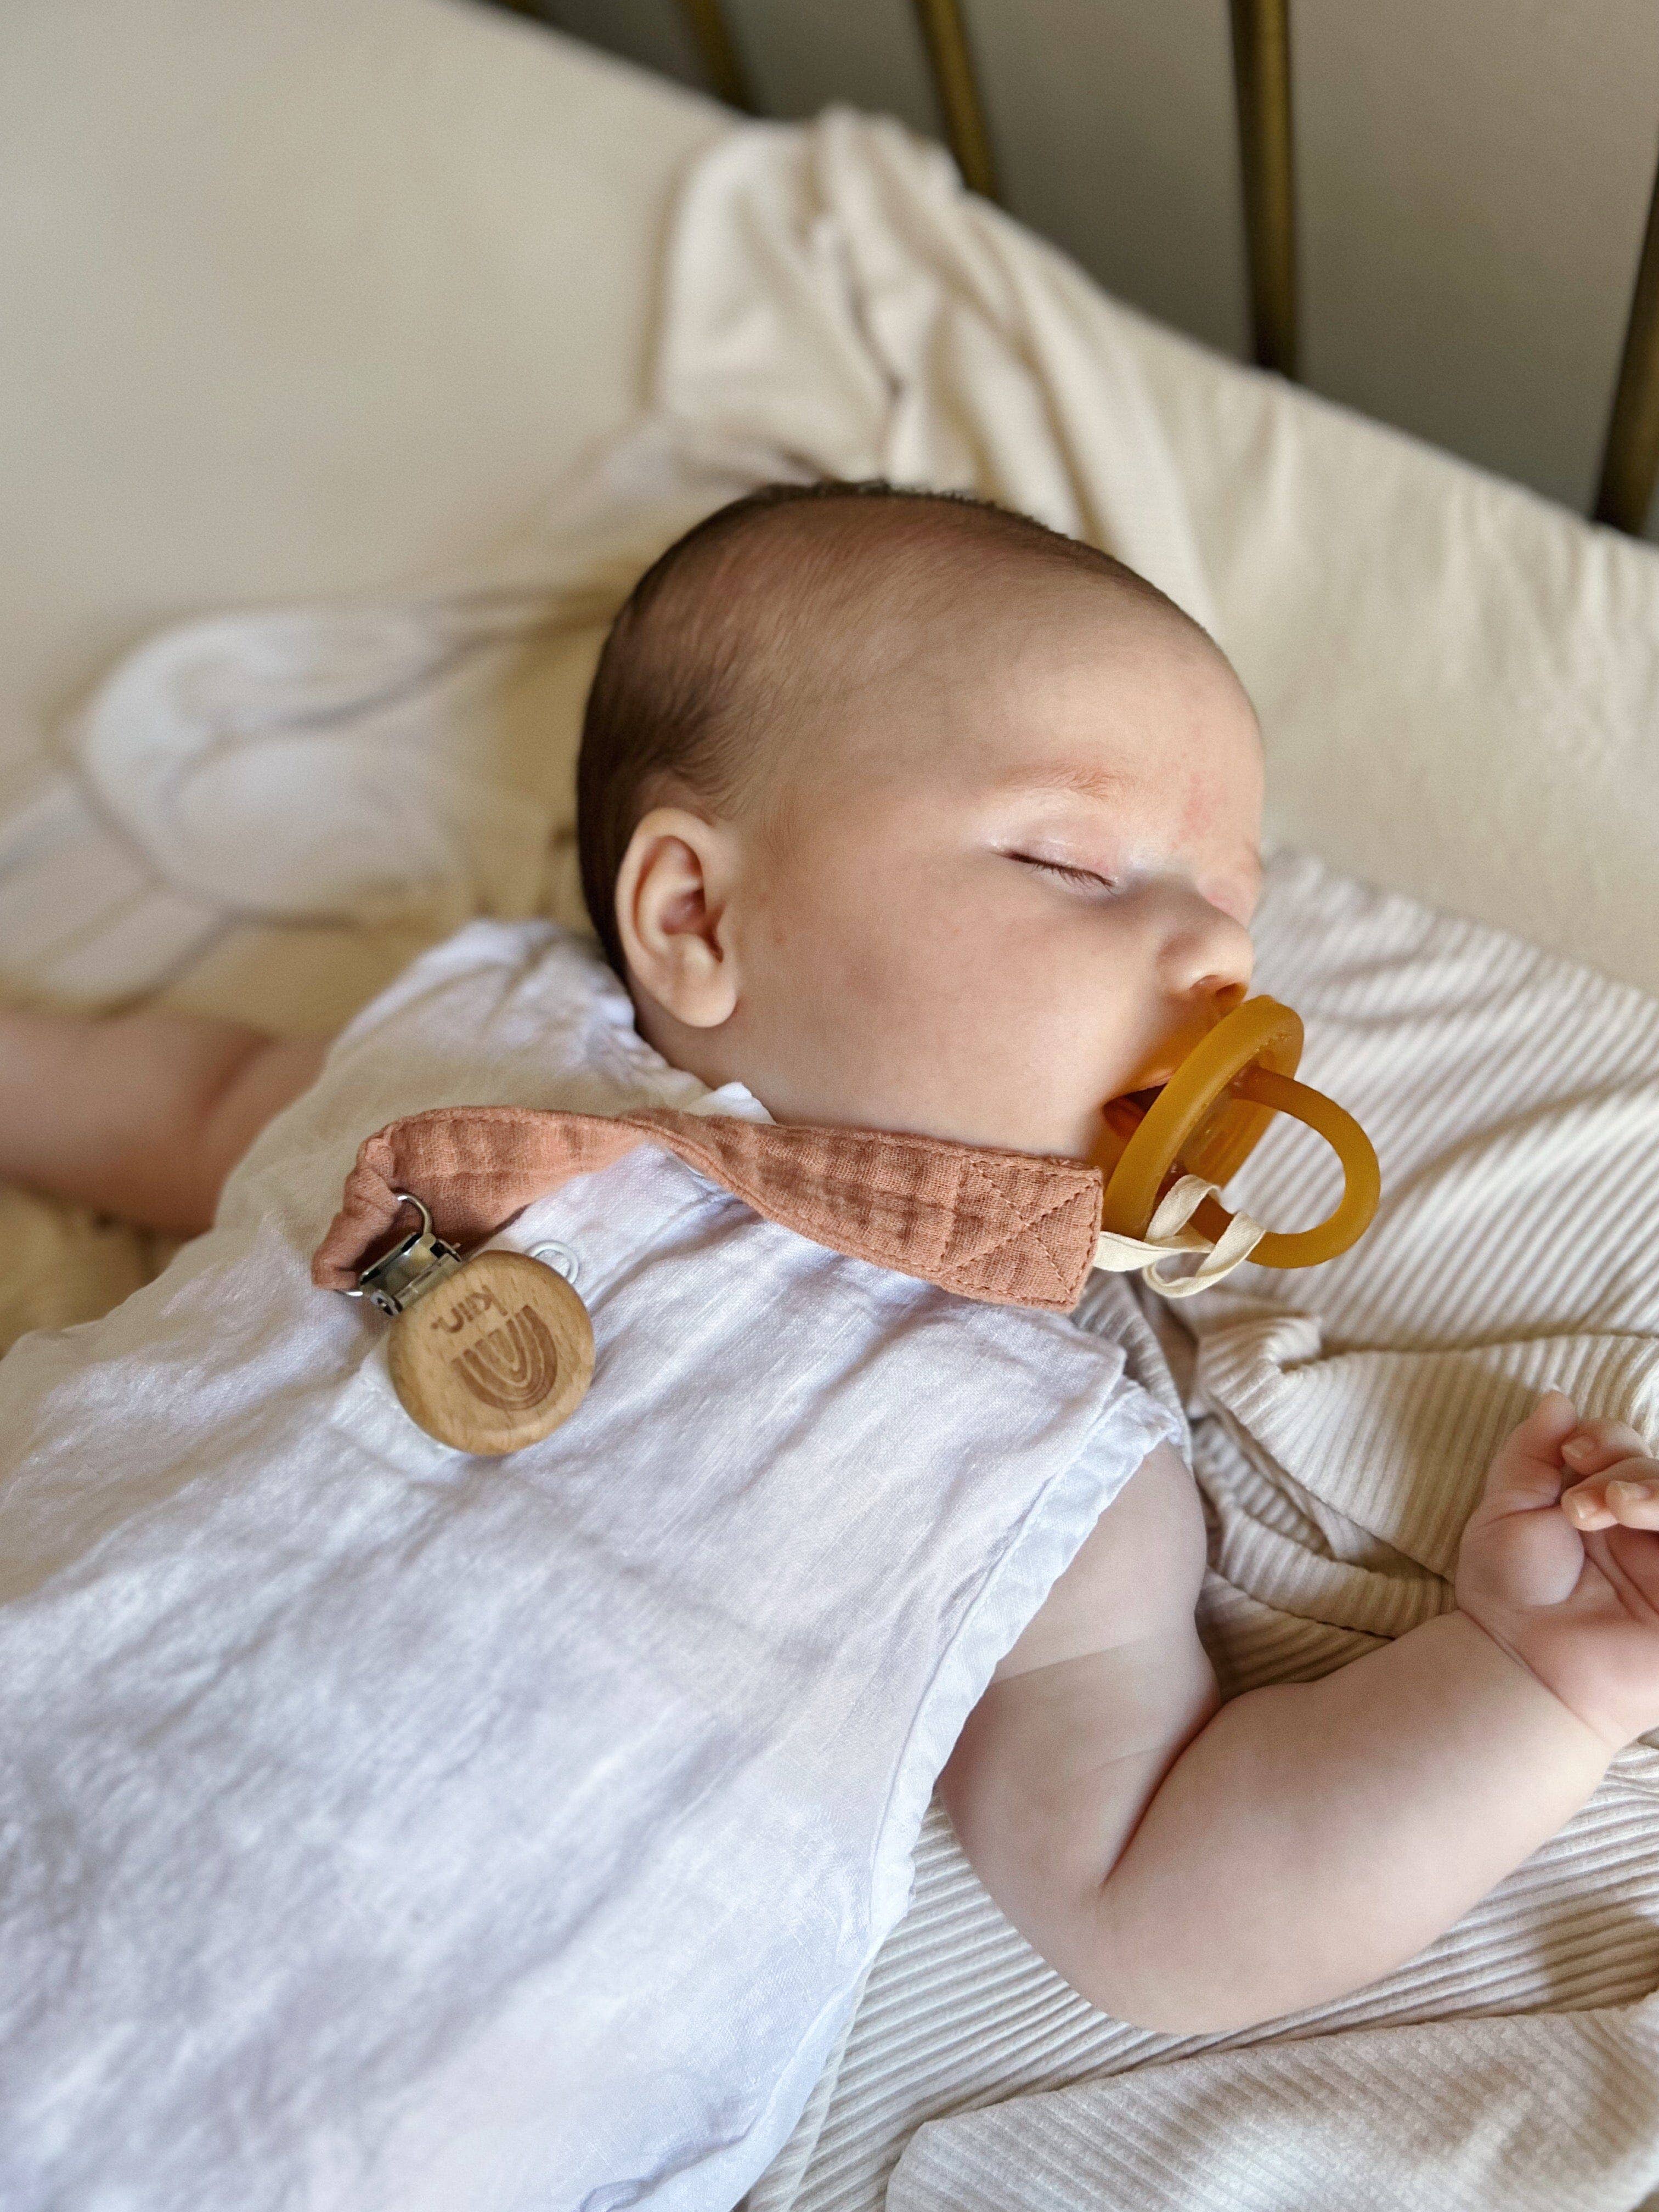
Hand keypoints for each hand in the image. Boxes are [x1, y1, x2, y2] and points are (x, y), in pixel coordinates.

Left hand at [1455, 1390, 1658, 1752]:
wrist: (1517, 1662)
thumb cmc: (1510, 1594)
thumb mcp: (1507, 1511)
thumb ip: (1532, 1453)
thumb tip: (1557, 1398)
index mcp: (1605, 1509)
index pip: (1630, 1450)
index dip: (1607, 1438)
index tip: (1570, 1454)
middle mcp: (1645, 1534)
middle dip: (1626, 1467)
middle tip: (1581, 1500)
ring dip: (1653, 1489)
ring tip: (1608, 1508)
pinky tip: (1639, 1519)